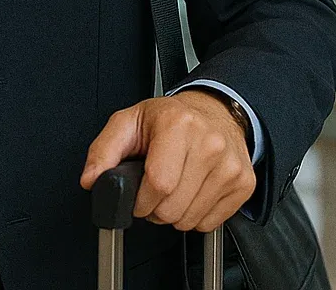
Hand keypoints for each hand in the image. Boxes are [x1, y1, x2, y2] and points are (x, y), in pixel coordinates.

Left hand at [79, 90, 255, 232]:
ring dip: (174, 215)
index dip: (140, 200)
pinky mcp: (244, 184)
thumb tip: (91, 179)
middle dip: (154, 209)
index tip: (137, 196)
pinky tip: (192, 193)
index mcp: (178, 125)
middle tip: (153, 191)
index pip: (158, 184)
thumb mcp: (128, 122)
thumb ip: (103, 150)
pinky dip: (195, 216)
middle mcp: (209, 144)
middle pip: (173, 208)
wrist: (214, 112)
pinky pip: (210, 223)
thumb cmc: (169, 118)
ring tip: (173, 190)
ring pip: (191, 220)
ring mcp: (230, 166)